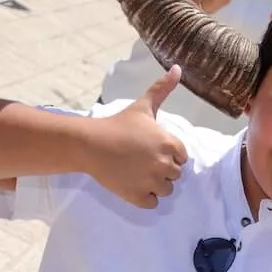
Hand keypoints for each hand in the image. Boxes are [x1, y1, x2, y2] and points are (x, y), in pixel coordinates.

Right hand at [85, 65, 188, 208]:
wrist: (89, 144)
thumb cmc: (117, 124)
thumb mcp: (143, 106)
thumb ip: (163, 89)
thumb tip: (178, 68)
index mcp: (170, 144)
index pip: (182, 156)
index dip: (168, 153)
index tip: (150, 148)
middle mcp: (165, 165)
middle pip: (175, 174)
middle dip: (162, 168)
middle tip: (141, 160)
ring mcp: (152, 182)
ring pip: (167, 190)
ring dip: (156, 184)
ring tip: (137, 172)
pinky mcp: (138, 197)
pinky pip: (153, 203)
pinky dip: (145, 198)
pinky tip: (132, 184)